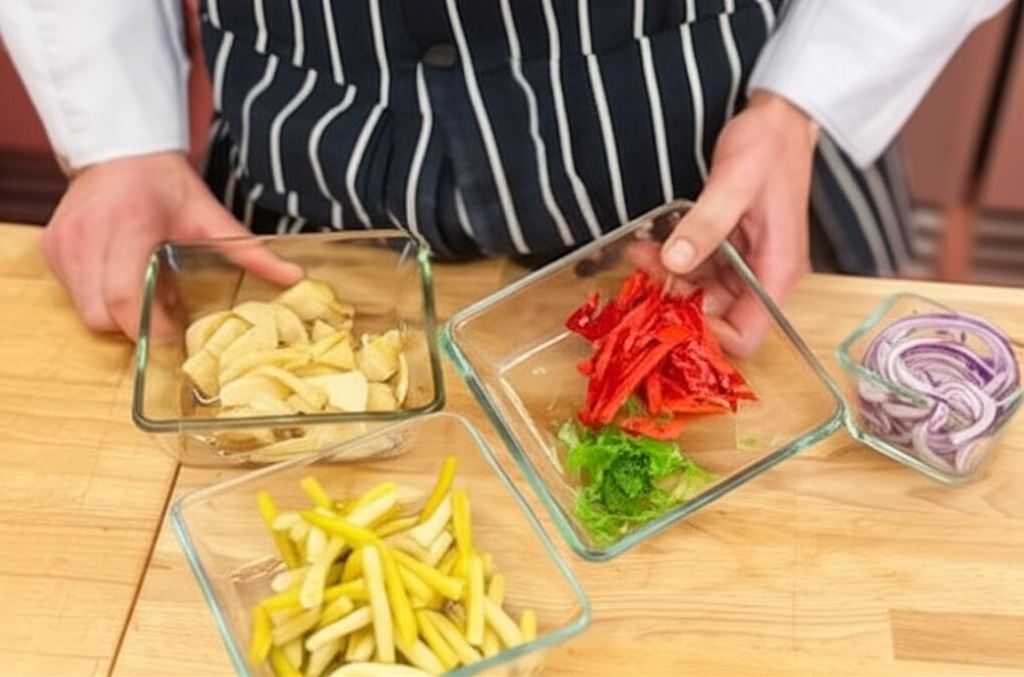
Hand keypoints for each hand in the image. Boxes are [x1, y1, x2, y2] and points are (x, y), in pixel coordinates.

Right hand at [41, 151, 302, 338]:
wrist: (120, 149)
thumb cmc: (164, 182)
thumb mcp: (209, 214)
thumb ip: (249, 250)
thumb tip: (292, 276)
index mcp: (128, 228)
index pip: (126, 297)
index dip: (150, 324)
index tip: (175, 330)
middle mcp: (88, 238)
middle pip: (102, 314)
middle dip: (133, 325)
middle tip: (162, 312)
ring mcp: (65, 244)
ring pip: (85, 310)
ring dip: (115, 314)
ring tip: (142, 291)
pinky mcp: (51, 248)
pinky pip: (72, 293)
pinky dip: (98, 296)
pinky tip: (120, 278)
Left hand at [635, 92, 818, 356]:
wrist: (780, 118)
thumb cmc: (770, 147)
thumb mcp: (735, 183)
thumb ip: (706, 224)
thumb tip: (675, 261)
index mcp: (776, 272)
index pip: (745, 335)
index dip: (707, 335)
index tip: (667, 314)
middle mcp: (762, 276)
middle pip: (716, 316)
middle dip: (676, 300)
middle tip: (645, 269)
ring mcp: (744, 265)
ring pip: (700, 294)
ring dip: (668, 279)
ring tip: (642, 251)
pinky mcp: (729, 251)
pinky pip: (696, 270)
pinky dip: (672, 261)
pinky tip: (651, 244)